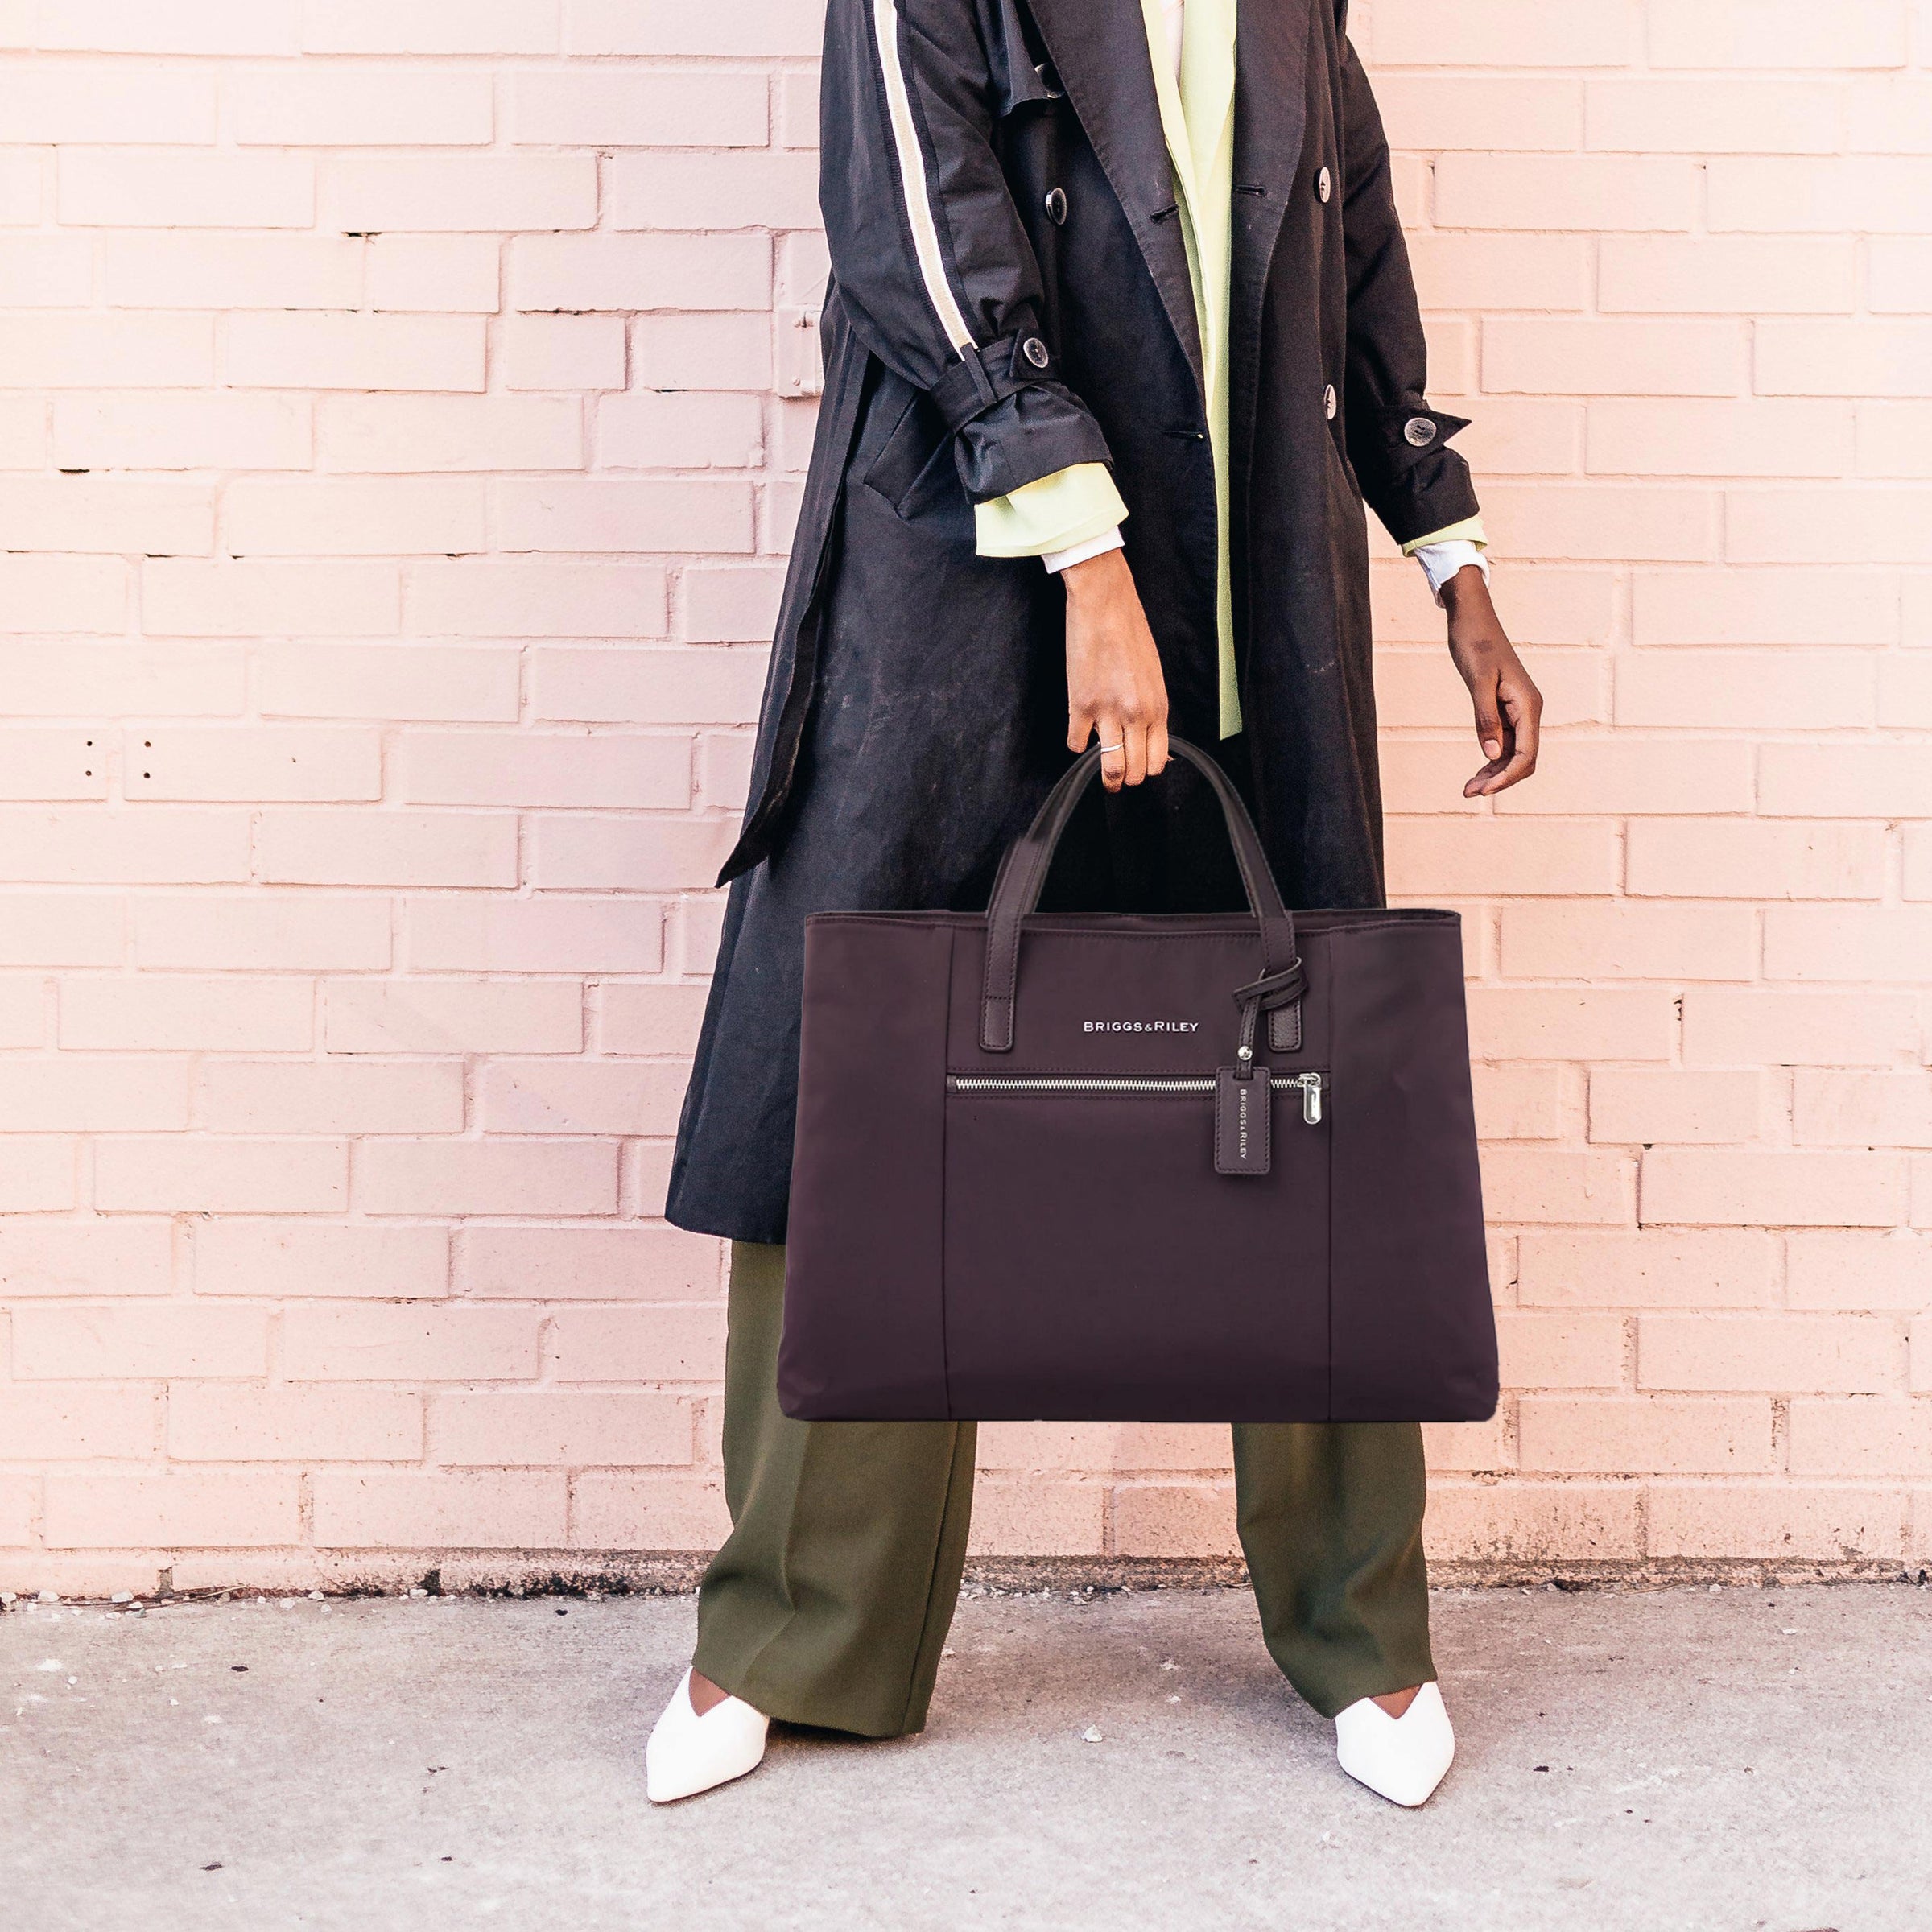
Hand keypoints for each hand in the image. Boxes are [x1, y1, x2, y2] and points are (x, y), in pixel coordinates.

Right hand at [1062, 548, 1169, 790]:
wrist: (1105, 604)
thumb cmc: (1131, 633)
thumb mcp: (1153, 674)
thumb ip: (1152, 708)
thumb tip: (1149, 735)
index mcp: (1158, 706)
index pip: (1158, 760)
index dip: (1148, 769)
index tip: (1139, 766)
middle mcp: (1136, 714)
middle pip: (1135, 770)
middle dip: (1127, 778)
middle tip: (1118, 776)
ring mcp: (1108, 712)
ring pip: (1109, 767)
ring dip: (1106, 776)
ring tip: (1102, 776)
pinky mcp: (1080, 704)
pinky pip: (1076, 743)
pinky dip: (1076, 744)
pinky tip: (1079, 733)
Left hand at [1444, 566, 1540, 796]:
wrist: (1472, 618)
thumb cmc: (1475, 643)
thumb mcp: (1477, 681)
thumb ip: (1485, 718)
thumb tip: (1492, 754)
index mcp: (1528, 704)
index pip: (1526, 753)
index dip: (1507, 776)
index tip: (1484, 790)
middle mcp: (1529, 709)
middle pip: (1523, 758)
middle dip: (1500, 779)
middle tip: (1468, 792)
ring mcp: (1518, 710)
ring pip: (1514, 753)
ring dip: (1494, 772)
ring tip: (1468, 789)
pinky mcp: (1505, 708)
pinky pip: (1505, 741)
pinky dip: (1492, 758)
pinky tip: (1477, 770)